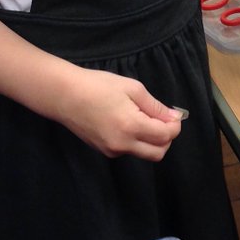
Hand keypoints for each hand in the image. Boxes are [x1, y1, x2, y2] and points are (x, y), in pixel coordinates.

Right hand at [52, 68, 185, 160]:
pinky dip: (136, 140)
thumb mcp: (132, 89)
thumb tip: (173, 117)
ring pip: (143, 153)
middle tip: (162, 119)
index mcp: (131, 127)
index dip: (175, 125)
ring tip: (142, 117)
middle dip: (166, 138)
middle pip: (158, 153)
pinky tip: (127, 121)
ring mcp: (112, 151)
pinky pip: (128, 150)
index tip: (174, 114)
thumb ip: (155, 106)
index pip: (165, 136)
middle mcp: (122, 145)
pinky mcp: (103, 151)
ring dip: (151, 140)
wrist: (64, 95)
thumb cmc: (98, 86)